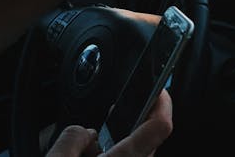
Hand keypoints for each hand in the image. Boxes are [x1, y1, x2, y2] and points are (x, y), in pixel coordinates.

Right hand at [46, 89, 172, 156]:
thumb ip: (71, 139)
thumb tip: (85, 132)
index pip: (161, 126)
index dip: (163, 101)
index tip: (159, 86)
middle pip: (152, 137)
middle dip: (140, 119)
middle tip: (129, 105)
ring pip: (140, 152)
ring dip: (126, 140)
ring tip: (104, 135)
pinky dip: (116, 154)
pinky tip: (95, 156)